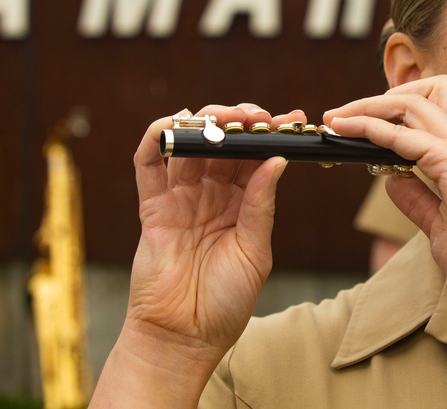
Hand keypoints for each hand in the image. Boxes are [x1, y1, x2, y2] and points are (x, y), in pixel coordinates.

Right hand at [126, 104, 300, 356]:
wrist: (185, 336)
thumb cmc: (226, 300)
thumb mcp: (255, 251)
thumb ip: (261, 205)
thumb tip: (277, 161)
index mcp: (242, 203)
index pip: (255, 157)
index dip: (270, 135)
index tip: (292, 120)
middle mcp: (212, 195)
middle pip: (224, 143)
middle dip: (241, 121)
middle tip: (258, 116)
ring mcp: (181, 198)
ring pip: (190, 145)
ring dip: (206, 122)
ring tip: (226, 116)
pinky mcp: (152, 207)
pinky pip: (149, 165)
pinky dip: (158, 137)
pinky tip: (177, 122)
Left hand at [324, 75, 446, 308]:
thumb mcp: (440, 229)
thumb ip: (418, 202)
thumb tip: (391, 179)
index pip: (430, 118)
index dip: (394, 117)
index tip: (358, 131)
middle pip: (427, 92)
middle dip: (383, 97)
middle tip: (347, 116)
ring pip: (413, 100)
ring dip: (370, 104)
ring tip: (339, 118)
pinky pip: (402, 132)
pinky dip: (370, 126)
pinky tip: (347, 130)